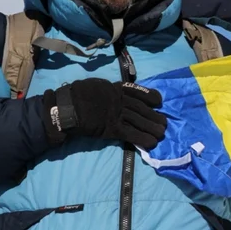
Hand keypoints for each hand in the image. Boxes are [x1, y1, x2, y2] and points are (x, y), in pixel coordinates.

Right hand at [41, 78, 166, 148]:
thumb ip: (105, 90)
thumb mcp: (94, 86)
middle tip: (165, 122)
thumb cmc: (75, 96)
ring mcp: (116, 114)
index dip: (149, 96)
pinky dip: (142, 138)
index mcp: (114, 88)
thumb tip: (109, 92)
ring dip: (152, 127)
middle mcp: (118, 100)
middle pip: (141, 107)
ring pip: (139, 120)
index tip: (159, 101)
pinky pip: (131, 133)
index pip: (136, 91)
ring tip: (162, 133)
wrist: (65, 107)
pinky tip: (152, 143)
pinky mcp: (112, 128)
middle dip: (154, 115)